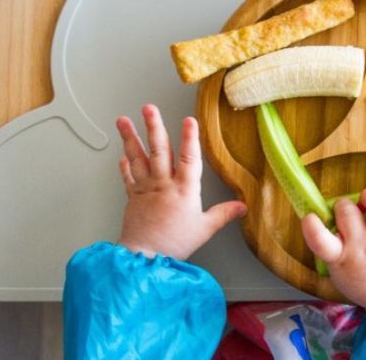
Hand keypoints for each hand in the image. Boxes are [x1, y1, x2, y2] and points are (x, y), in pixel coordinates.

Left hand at [115, 104, 246, 259]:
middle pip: (159, 150)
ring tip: (123, 120)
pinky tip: (122, 153)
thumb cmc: (175, 243)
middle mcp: (163, 184)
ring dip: (130, 137)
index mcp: (184, 189)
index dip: (190, 138)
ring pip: (138, 158)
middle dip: (154, 126)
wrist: (144, 257)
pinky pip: (128, 176)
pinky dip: (125, 164)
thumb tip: (243, 206)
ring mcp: (146, 188)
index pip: (189, 158)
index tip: (189, 120)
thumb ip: (223, 214)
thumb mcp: (205, 229)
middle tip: (149, 108)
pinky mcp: (133, 197)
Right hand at [301, 188, 365, 331]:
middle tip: (346, 213)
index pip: (321, 242)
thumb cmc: (359, 278)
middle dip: (343, 205)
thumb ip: (330, 244)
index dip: (312, 226)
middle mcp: (363, 247)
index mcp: (340, 259)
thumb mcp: (337, 269)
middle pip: (347, 211)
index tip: (309, 217)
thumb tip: (327, 212)